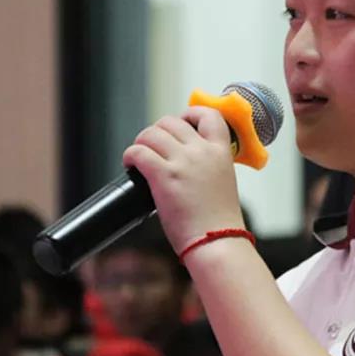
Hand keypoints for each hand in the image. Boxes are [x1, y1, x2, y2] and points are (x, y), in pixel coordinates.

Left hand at [122, 107, 245, 252]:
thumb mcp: (223, 181)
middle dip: (158, 131)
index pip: (209, 115)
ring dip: (141, 142)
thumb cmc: (218, 220)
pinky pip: (139, 152)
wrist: (217, 241)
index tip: (182, 123)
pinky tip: (130, 164)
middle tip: (154, 146)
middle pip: (171, 122)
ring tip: (140, 156)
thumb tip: (184, 160)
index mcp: (221, 152)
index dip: (190, 114)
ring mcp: (183, 162)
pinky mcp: (164, 176)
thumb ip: (209, 164)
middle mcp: (202, 151)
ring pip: (151, 133)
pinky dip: (130, 155)